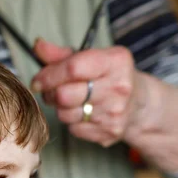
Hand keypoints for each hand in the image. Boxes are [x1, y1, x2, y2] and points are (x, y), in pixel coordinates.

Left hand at [30, 38, 146, 146]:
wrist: (140, 105)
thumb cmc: (107, 77)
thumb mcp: (90, 59)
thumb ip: (61, 54)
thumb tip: (38, 46)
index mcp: (115, 61)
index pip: (72, 68)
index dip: (48, 76)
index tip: (37, 81)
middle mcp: (119, 87)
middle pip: (64, 95)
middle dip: (51, 93)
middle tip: (53, 91)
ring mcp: (115, 112)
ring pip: (65, 114)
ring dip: (60, 108)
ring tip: (70, 101)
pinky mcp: (110, 132)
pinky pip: (74, 129)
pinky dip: (72, 122)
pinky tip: (83, 113)